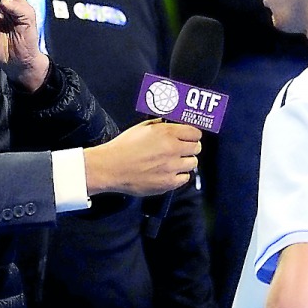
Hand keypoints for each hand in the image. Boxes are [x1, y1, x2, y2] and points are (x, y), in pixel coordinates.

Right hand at [83, 120, 200, 196]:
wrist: (110, 168)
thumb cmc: (122, 148)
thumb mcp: (140, 128)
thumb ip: (159, 125)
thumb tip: (168, 124)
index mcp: (166, 133)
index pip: (195, 132)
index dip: (193, 134)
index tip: (190, 136)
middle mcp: (172, 150)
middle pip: (196, 148)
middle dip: (191, 147)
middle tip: (183, 148)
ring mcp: (171, 168)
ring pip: (193, 163)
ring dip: (186, 161)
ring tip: (175, 161)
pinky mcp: (168, 183)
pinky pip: (185, 178)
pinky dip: (180, 175)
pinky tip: (170, 172)